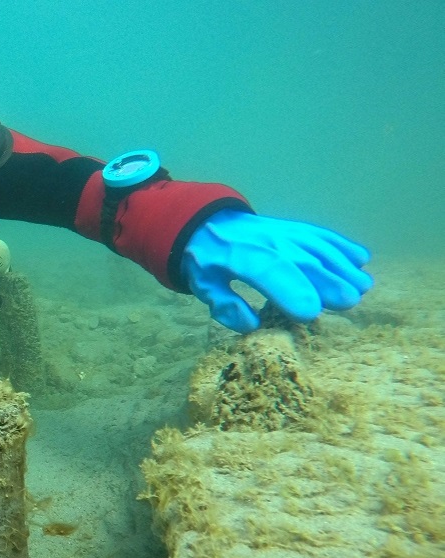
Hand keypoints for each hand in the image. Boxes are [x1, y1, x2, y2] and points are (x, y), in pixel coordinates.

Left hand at [182, 210, 371, 332]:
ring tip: (362, 286)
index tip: (310, 313)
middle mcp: (263, 240)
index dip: (289, 290)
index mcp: (235, 256)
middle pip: (298, 259)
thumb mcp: (204, 286)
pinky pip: (319, 234)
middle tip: (349, 301)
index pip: (266, 271)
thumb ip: (225, 305)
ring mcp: (281, 231)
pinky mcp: (293, 228)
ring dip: (341, 265)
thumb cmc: (208, 263)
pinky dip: (341, 245)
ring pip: (315, 246)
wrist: (206, 224)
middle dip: (325, 280)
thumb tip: (252, 325)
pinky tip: (361, 258)